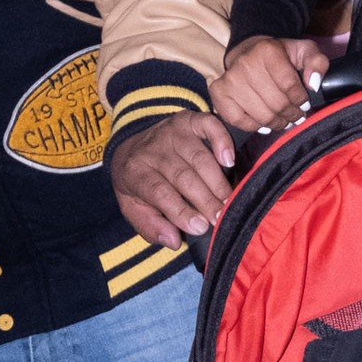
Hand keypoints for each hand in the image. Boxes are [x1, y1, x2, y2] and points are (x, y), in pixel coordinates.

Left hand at [107, 111, 235, 244]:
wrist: (131, 146)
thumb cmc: (139, 184)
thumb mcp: (133, 208)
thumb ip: (150, 227)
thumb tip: (173, 241)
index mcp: (134, 171)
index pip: (159, 191)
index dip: (180, 210)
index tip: (201, 227)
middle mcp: (152, 148)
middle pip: (182, 176)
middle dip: (204, 200)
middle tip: (222, 219)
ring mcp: (171, 132)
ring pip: (199, 157)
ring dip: (218, 182)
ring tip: (229, 202)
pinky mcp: (188, 121)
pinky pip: (208, 125)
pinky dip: (221, 140)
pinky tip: (229, 160)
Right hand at [211, 36, 326, 130]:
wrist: (248, 53)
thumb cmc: (280, 56)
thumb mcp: (304, 52)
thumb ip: (317, 62)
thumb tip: (314, 84)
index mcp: (267, 51)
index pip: (291, 87)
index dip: (301, 100)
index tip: (303, 102)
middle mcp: (245, 63)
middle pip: (277, 104)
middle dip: (292, 114)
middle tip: (295, 114)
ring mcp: (229, 79)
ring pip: (262, 116)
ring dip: (277, 122)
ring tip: (283, 118)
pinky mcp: (219, 93)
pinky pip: (239, 121)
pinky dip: (255, 126)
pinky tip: (263, 121)